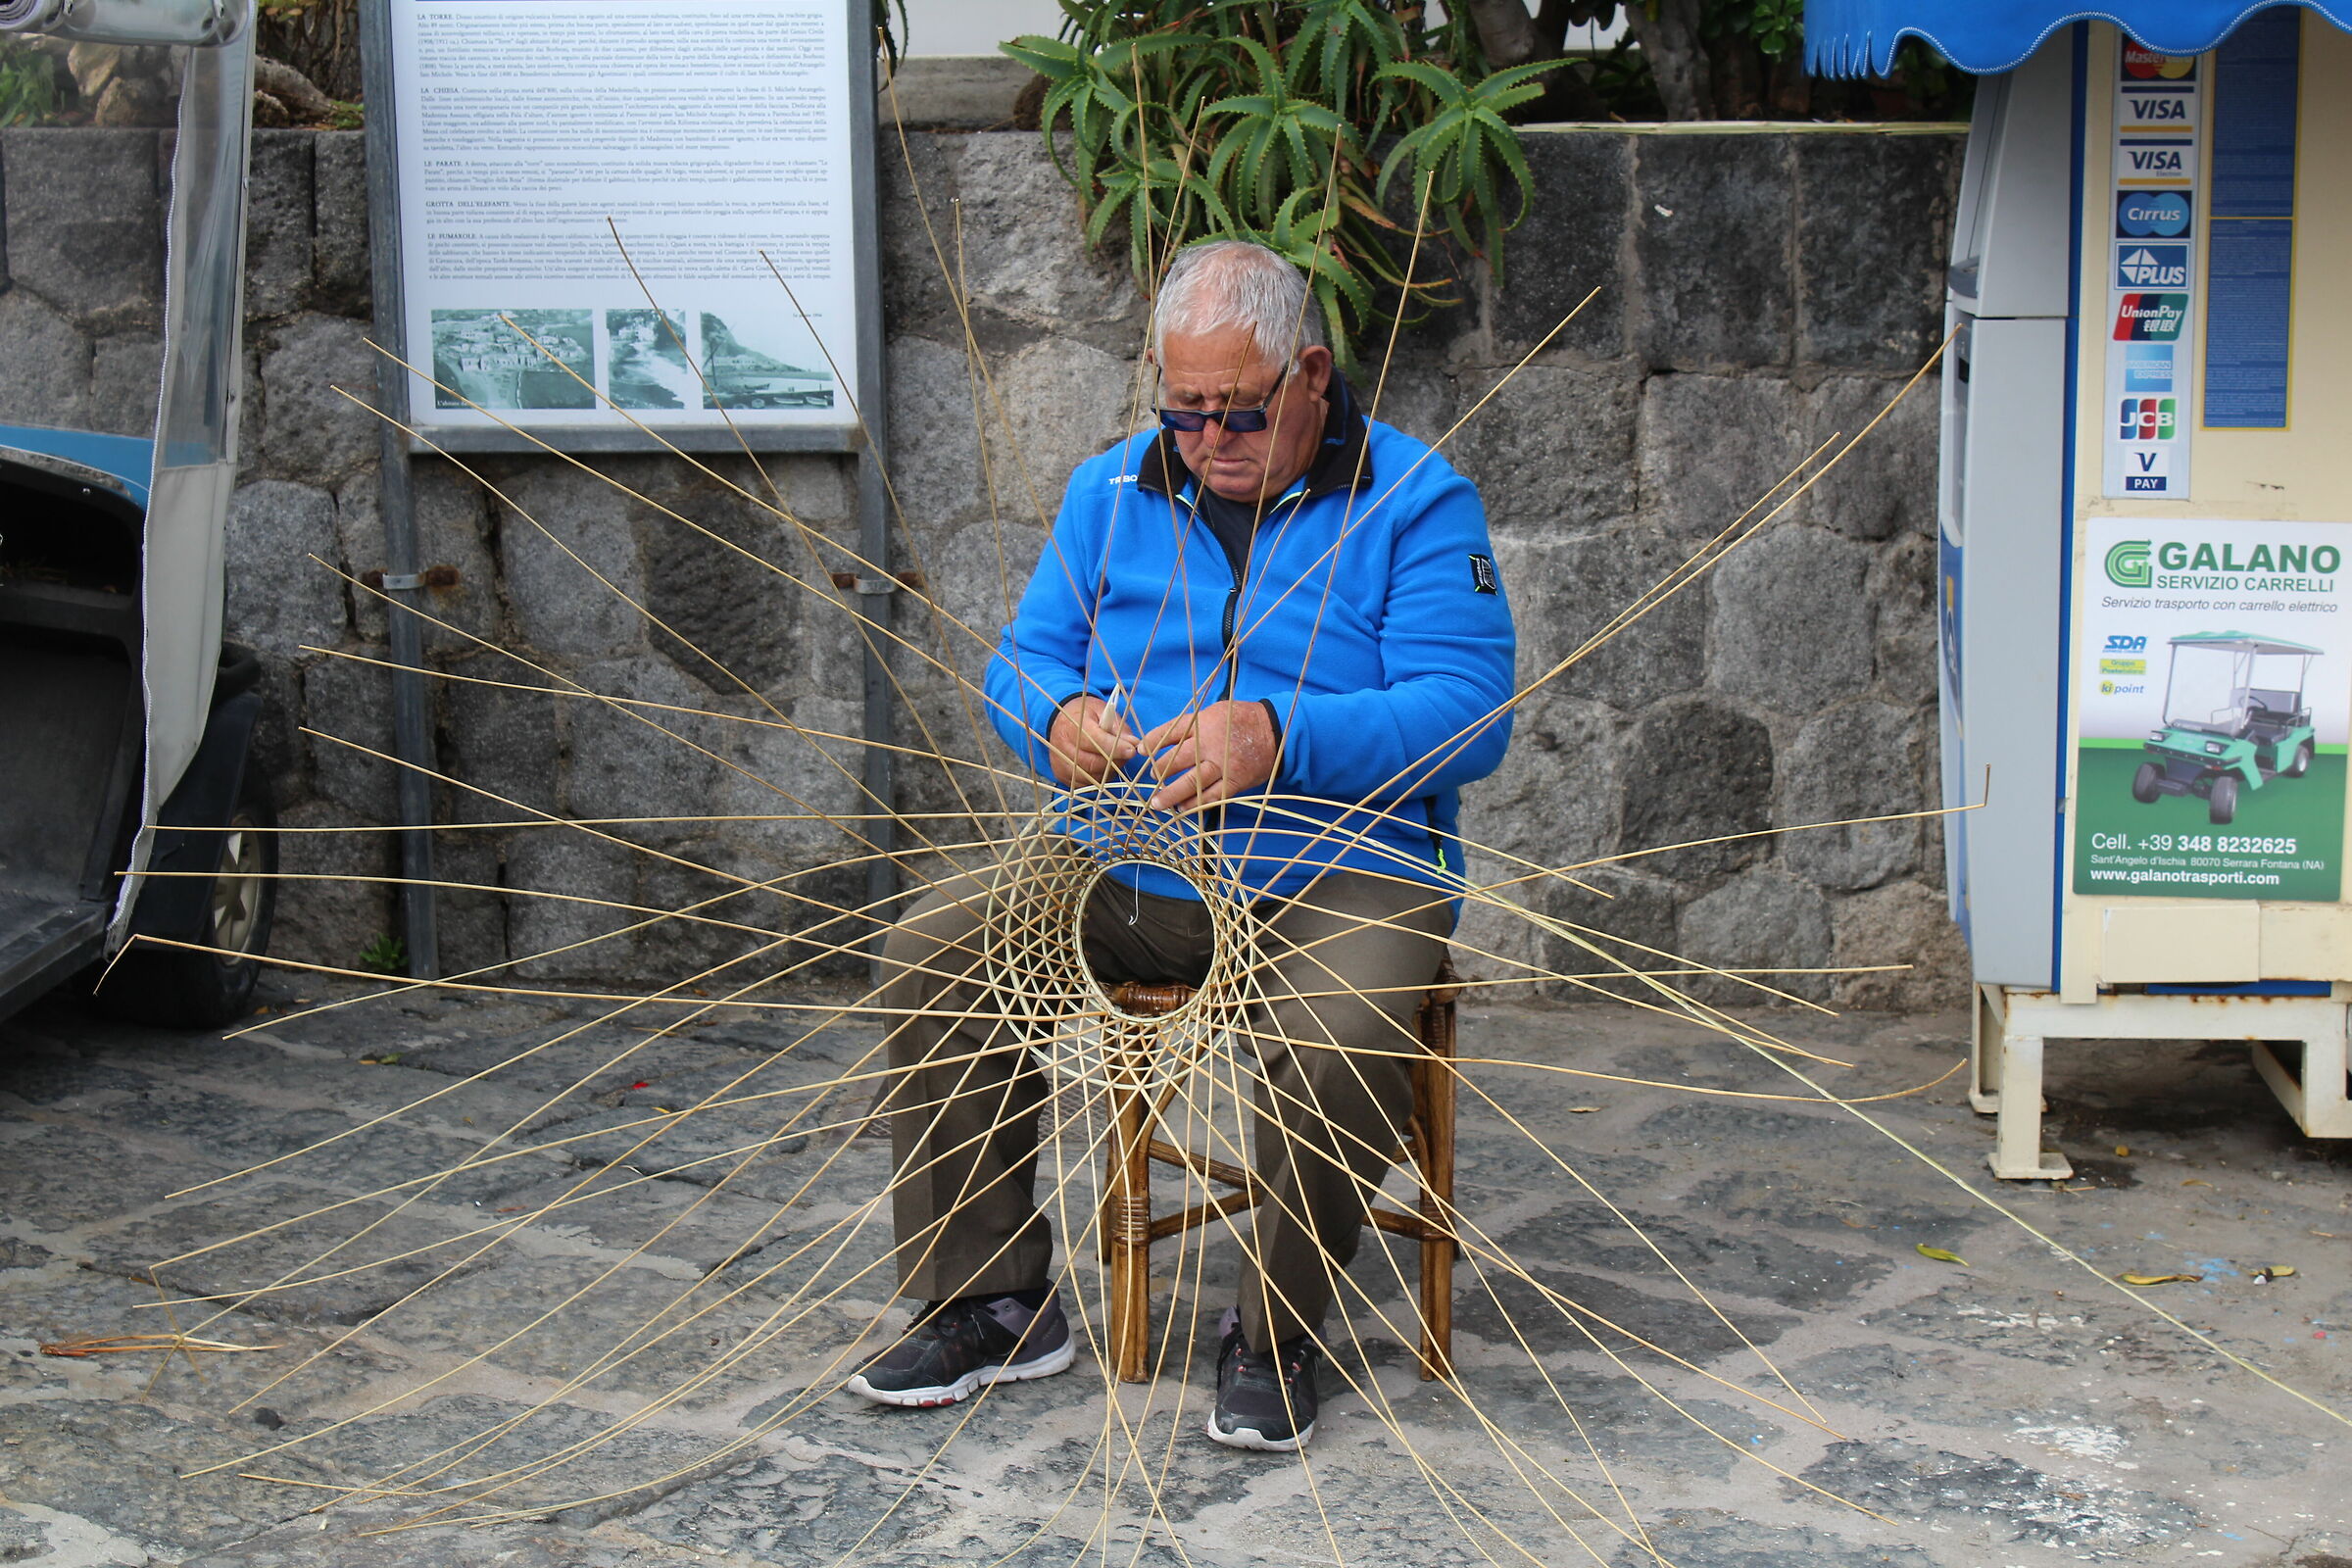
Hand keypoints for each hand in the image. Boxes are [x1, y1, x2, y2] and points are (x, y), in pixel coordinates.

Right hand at [1047, 694, 1136, 785]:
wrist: (1060, 723)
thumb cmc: (1083, 716)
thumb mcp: (1101, 711)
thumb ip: (1117, 726)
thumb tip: (1133, 743)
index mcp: (1072, 726)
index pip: (1094, 741)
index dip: (1115, 748)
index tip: (1131, 750)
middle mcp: (1062, 747)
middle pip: (1093, 762)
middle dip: (1115, 761)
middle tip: (1126, 755)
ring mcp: (1061, 764)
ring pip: (1092, 777)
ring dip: (1109, 771)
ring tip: (1114, 759)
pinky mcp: (1062, 776)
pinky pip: (1087, 785)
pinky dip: (1099, 779)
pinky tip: (1103, 767)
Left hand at [1139, 700, 1276, 811]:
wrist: (1276, 731)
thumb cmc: (1242, 719)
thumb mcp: (1215, 711)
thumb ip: (1192, 724)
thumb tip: (1165, 740)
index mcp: (1202, 723)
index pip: (1169, 733)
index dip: (1151, 743)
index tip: (1141, 751)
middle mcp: (1209, 744)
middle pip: (1175, 760)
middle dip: (1159, 771)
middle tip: (1152, 778)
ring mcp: (1222, 765)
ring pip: (1191, 782)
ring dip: (1171, 794)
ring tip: (1157, 803)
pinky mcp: (1234, 782)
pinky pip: (1211, 797)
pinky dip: (1195, 805)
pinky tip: (1183, 809)